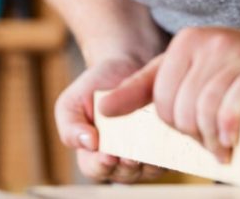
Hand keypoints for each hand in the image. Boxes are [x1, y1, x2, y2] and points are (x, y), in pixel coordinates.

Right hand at [54, 57, 165, 182]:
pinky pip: (169, 154)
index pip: (95, 169)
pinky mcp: (165, 146)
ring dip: (149, 163)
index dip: (100, 165)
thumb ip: (70, 126)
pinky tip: (166, 140)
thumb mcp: (71, 102)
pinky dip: (168, 150)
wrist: (124, 66)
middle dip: (126, 167)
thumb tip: (88, 143)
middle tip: (130, 157)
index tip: (107, 155)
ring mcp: (144, 155)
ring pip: (149, 169)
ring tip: (149, 150)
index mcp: (93, 155)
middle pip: (124, 174)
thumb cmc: (94, 86)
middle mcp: (119, 161)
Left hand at [97, 27, 239, 162]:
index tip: (196, 128)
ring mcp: (236, 56)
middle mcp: (209, 43)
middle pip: (182, 111)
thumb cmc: (238, 73)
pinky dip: (230, 130)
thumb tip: (104, 109)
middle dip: (196, 135)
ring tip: (227, 143)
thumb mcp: (189, 73)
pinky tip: (236, 136)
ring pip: (205, 114)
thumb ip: (145, 89)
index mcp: (186, 43)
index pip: (161, 103)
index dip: (177, 126)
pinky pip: (231, 109)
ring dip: (215, 140)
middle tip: (215, 138)